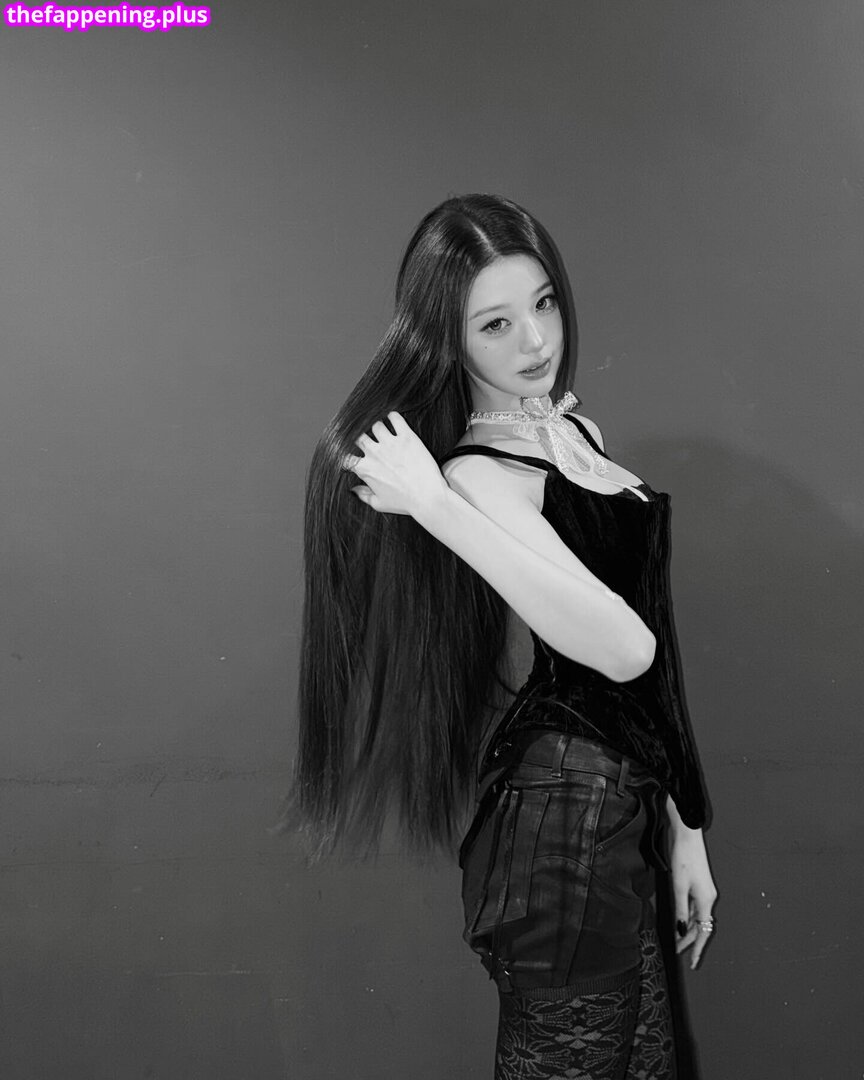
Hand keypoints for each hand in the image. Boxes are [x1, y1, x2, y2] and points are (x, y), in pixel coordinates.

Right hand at [343, 412, 449, 517]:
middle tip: (370, 440)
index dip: (348, 454)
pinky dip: (392, 416)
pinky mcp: (407, 437)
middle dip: (362, 438)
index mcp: (365, 469)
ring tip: (383, 430)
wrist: (427, 497)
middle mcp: (374, 453)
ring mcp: (390, 443)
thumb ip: (363, 496)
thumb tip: (353, 490)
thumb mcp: (380, 504)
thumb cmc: (404, 503)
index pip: (346, 456)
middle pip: (359, 436)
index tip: (354, 455)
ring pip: (376, 425)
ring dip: (378, 427)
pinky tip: (393, 418)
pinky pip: (395, 418)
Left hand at [669, 822, 717, 969]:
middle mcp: (708, 898)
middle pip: (700, 925)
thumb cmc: (683, 859)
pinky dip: (687, 916)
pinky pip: (694, 907)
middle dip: (689, 939)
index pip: (703, 931)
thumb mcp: (679, 887)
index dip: (697, 948)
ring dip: (687, 928)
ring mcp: (704, 891)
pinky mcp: (698, 885)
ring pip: (696, 917)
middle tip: (677, 951)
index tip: (694, 963)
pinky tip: (679, 921)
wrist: (687, 835)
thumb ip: (680, 910)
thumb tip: (680, 931)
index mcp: (706, 900)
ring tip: (676, 940)